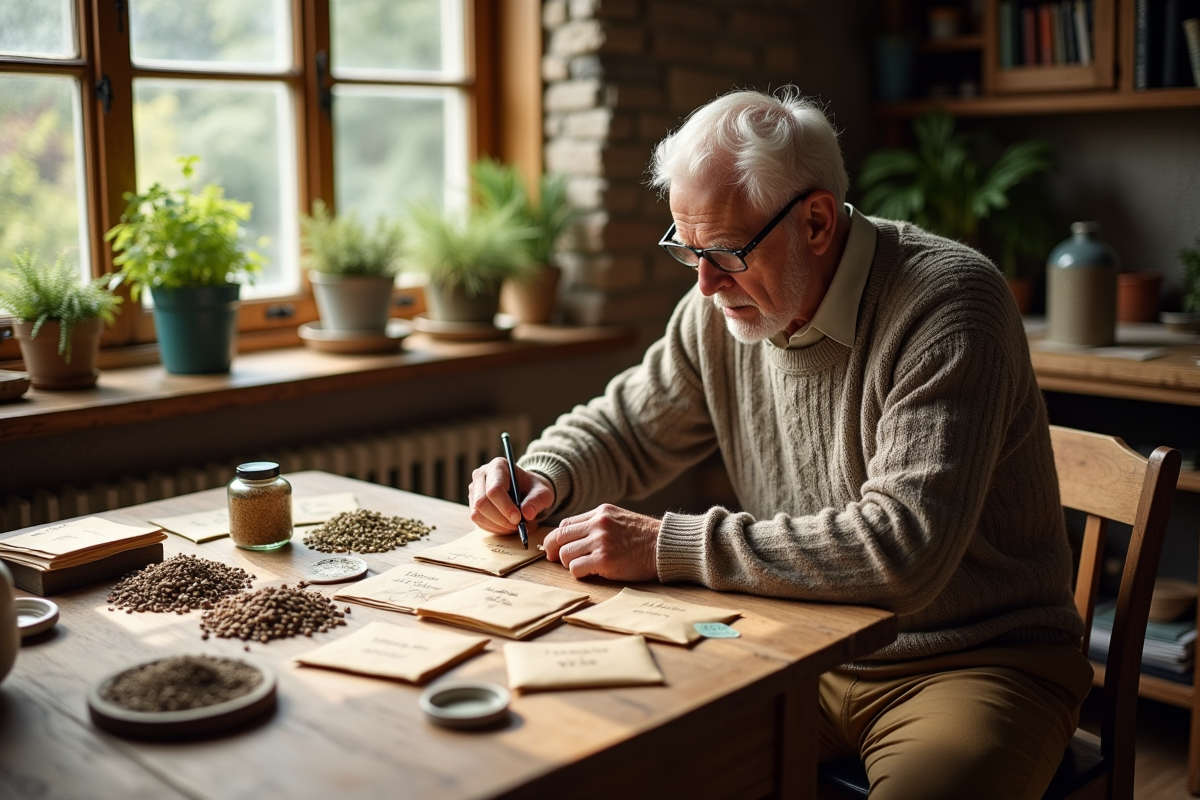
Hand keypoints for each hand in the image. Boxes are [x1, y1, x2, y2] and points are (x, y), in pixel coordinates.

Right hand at [468, 457, 554, 534]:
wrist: (526, 491)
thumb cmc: (533, 488)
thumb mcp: (543, 492)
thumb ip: (537, 500)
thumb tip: (527, 513)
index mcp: (498, 466)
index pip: (494, 489)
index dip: (505, 506)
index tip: (518, 518)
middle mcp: (481, 475)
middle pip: (482, 502)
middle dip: (501, 518)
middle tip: (518, 526)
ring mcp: (474, 490)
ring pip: (478, 513)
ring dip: (497, 525)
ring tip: (515, 526)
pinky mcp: (472, 504)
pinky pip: (478, 521)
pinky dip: (493, 528)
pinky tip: (507, 527)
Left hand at [543, 504, 659, 581]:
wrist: (666, 547)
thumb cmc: (645, 537)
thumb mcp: (620, 519)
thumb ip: (599, 524)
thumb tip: (576, 537)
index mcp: (600, 513)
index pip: (566, 523)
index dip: (557, 537)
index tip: (556, 547)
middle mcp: (598, 524)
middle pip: (560, 537)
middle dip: (554, 550)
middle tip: (555, 560)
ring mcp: (600, 541)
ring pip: (565, 554)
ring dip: (569, 563)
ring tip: (581, 566)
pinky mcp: (604, 560)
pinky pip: (576, 568)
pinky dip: (578, 573)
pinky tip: (589, 573)